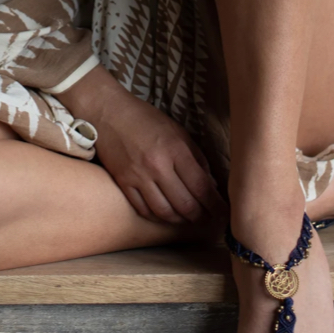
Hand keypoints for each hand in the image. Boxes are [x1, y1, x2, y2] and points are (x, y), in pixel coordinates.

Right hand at [61, 67, 224, 224]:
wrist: (108, 112)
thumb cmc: (146, 119)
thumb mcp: (178, 131)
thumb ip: (196, 158)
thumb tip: (210, 185)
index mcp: (175, 149)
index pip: (201, 186)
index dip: (215, 205)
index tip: (224, 213)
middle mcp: (158, 166)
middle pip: (185, 205)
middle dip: (201, 217)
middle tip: (209, 219)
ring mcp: (138, 176)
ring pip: (165, 212)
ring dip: (181, 220)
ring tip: (189, 218)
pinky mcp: (123, 183)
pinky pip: (144, 210)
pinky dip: (158, 217)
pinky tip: (166, 214)